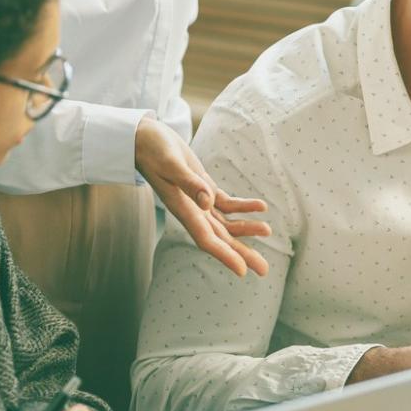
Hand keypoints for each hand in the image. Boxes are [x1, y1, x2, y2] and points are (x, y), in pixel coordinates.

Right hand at [135, 116, 270, 276]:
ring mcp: (198, 200)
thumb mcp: (170, 164)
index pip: (206, 239)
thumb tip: (208, 203)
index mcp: (182, 209)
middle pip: (220, 238)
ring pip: (225, 223)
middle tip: (263, 269)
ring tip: (267, 231)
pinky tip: (260, 206)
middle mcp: (191, 210)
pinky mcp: (202, 187)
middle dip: (242, 253)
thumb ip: (189, 183)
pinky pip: (226, 203)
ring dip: (246, 230)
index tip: (242, 271)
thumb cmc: (153, 150)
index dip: (224, 255)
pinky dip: (243, 207)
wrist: (143, 139)